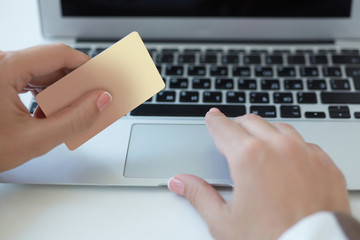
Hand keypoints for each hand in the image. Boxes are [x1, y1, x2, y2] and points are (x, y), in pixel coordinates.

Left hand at [0, 44, 110, 170]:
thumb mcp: (34, 139)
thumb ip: (74, 120)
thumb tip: (100, 101)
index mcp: (4, 69)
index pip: (58, 54)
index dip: (87, 66)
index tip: (103, 79)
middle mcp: (0, 64)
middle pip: (52, 64)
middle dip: (76, 83)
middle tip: (94, 99)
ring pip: (42, 73)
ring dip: (61, 92)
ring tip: (73, 112)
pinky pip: (30, 81)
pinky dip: (46, 96)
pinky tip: (50, 114)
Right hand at [168, 108, 349, 238]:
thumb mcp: (224, 221)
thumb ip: (199, 195)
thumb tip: (180, 182)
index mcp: (249, 158)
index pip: (224, 128)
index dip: (214, 121)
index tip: (212, 117)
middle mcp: (279, 148)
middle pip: (251, 121)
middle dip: (237, 125)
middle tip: (231, 133)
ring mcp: (306, 153)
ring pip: (279, 127)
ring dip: (264, 131)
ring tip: (258, 143)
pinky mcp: (325, 164)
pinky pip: (304, 143)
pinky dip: (291, 145)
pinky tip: (287, 159)